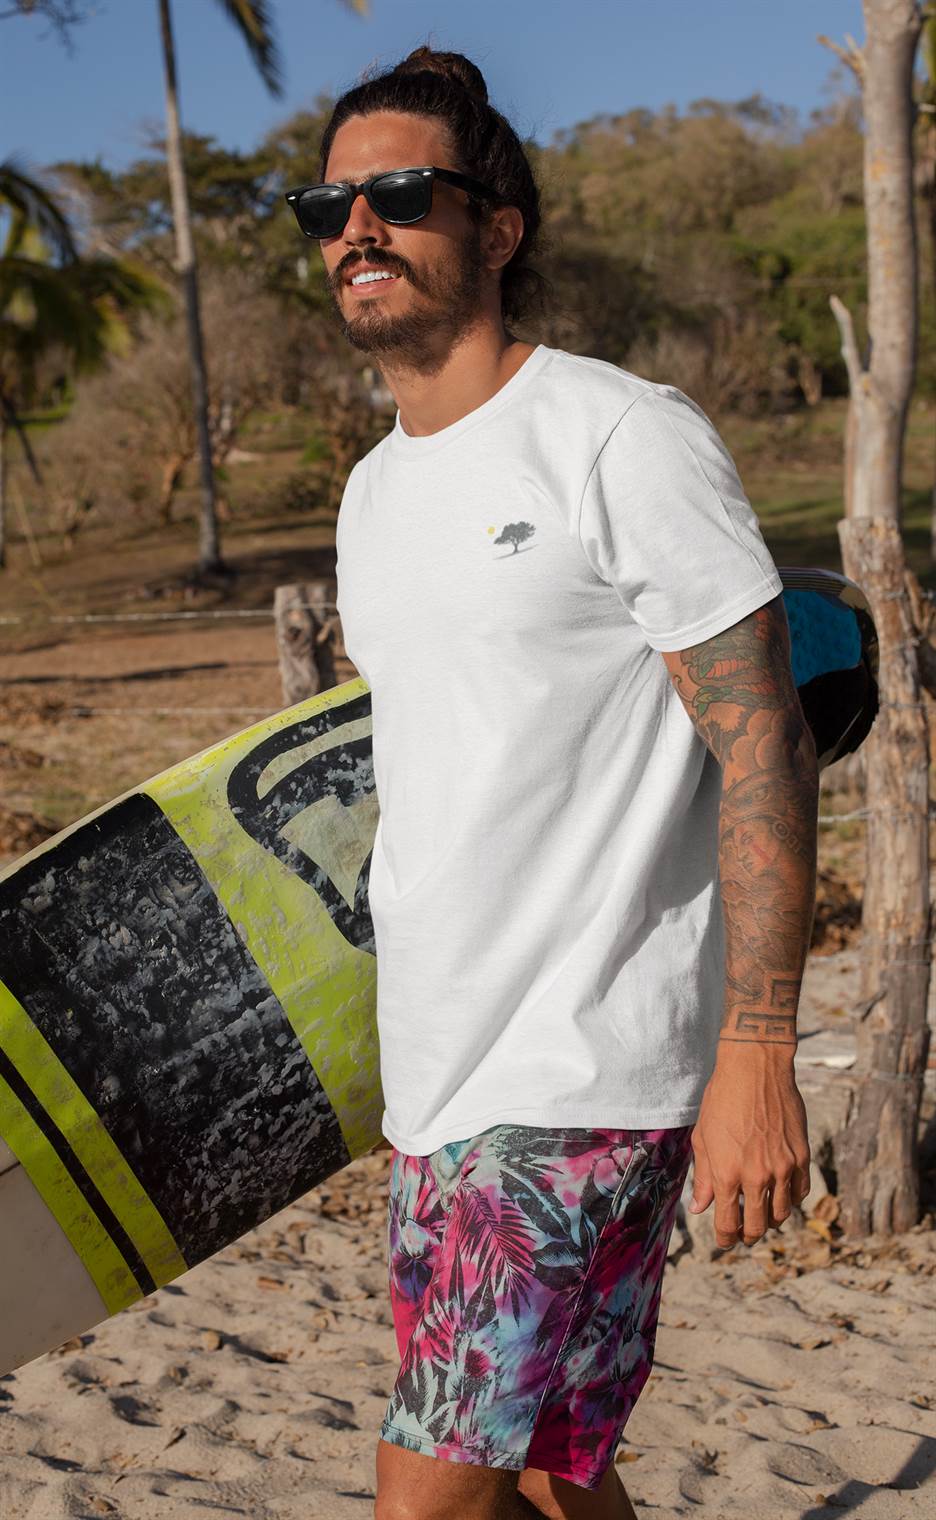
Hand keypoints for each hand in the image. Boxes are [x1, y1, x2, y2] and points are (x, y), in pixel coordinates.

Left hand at [688, 1042, 810, 1247]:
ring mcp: (783, 1168)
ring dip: (770, 1220)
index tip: (724, 1241)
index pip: (728, 1224)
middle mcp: (757, 1177)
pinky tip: (782, 1195)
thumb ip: (704, 1177)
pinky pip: (800, 1192)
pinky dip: (791, 1200)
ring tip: (762, 1216)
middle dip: (748, 1235)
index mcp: (728, 1174)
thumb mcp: (703, 1138)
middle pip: (757, 1226)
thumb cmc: (722, 1100)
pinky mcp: (802, 1157)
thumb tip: (699, 1208)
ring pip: (781, 1214)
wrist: (755, 1070)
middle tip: (744, 1233)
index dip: (726, 1238)